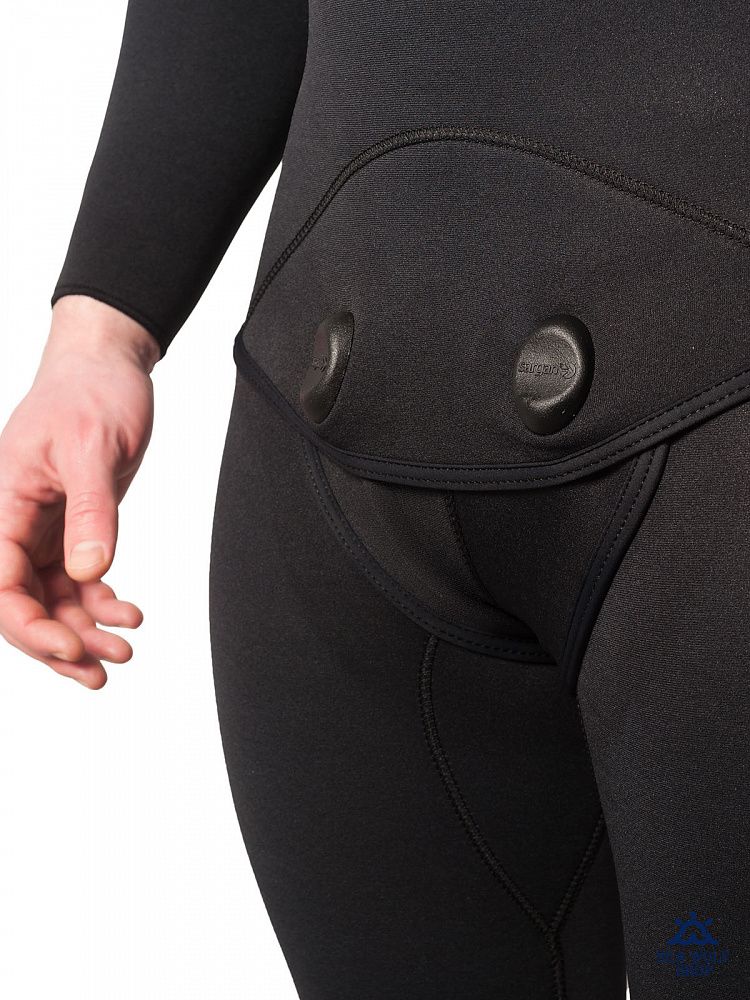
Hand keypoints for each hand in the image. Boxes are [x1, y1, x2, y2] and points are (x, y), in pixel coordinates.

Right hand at [0, 295, 160, 687]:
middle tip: (104, 669)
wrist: (109, 367)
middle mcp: (14, 523)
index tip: (70, 650)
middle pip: (20, 604)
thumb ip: (91, 512)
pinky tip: (129, 613)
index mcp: (2, 504)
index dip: (28, 626)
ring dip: (83, 632)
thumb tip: (87, 573)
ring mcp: (42, 531)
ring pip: (51, 600)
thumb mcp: (92, 448)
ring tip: (125, 651)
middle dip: (58, 643)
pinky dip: (100, 604)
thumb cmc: (91, 393)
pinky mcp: (71, 530)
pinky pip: (77, 582)